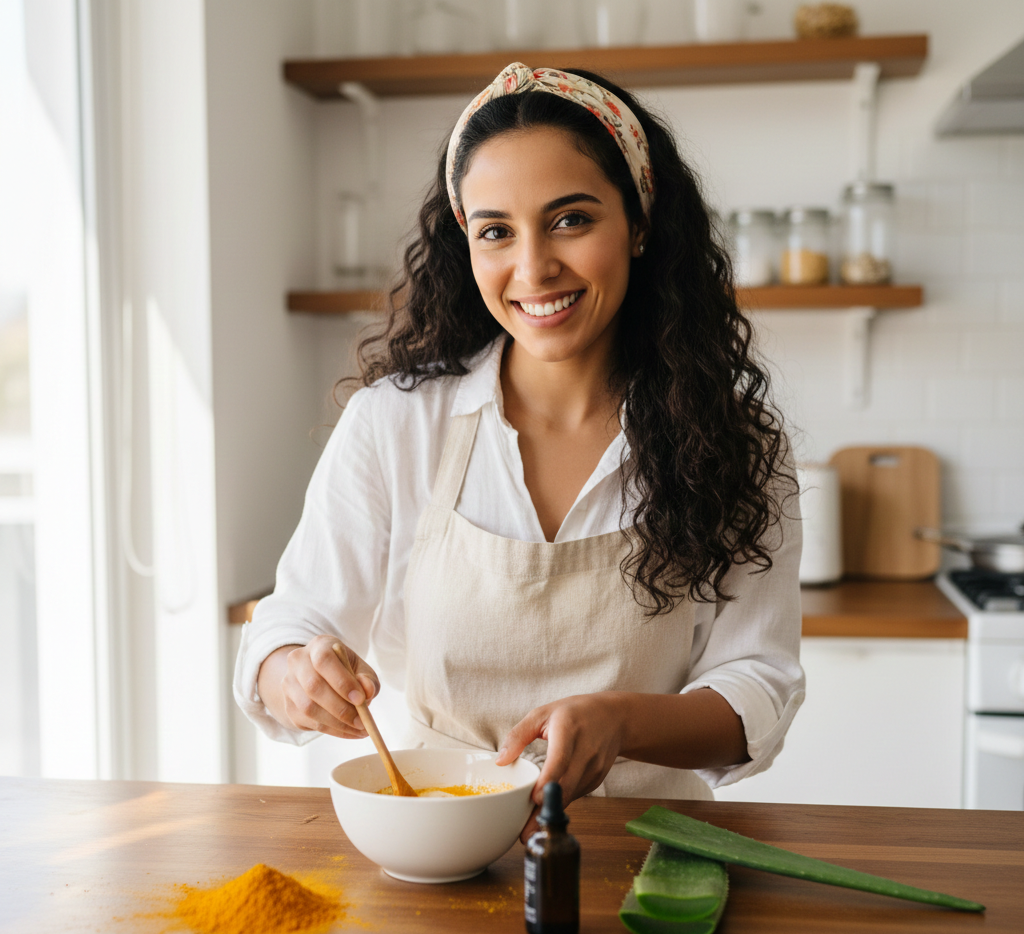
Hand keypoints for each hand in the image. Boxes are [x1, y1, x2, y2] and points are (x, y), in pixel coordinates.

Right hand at [256, 635, 379, 738]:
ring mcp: (289, 684)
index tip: (360, 699)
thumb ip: (368, 679)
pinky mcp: (288, 706)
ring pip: (309, 708)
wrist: (320, 678)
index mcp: (318, 645)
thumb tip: (367, 691)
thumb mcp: (361, 669)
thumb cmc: (346, 671)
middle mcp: (298, 662)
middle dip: (341, 708)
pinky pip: (309, 722)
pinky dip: (333, 730)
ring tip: (359, 729)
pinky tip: (349, 731)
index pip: (324, 660)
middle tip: (363, 722)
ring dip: (337, 723)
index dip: (341, 681)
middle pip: (313, 686)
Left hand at [495, 692, 626, 842]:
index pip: (560, 760)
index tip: (535, 799)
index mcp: (569, 731)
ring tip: (530, 829)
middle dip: (546, 810)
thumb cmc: (575, 713)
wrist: (614, 718)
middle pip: (566, 786)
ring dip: (551, 812)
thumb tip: (500, 760)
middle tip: (525, 832)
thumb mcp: (543, 713)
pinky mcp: (595, 780)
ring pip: (570, 795)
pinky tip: (546, 807)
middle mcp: (585, 752)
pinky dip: (560, 802)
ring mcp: (594, 769)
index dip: (548, 781)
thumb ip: (519, 735)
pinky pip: (575, 795)